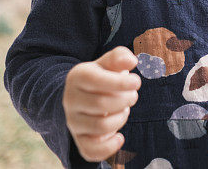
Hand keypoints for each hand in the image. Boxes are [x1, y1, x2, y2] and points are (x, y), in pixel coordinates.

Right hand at [62, 47, 140, 161]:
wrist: (82, 95)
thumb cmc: (103, 76)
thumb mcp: (108, 62)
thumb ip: (119, 57)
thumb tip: (131, 61)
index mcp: (78, 76)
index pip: (97, 81)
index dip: (121, 83)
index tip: (136, 81)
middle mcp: (71, 99)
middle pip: (102, 105)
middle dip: (125, 100)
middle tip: (132, 96)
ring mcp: (73, 121)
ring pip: (100, 126)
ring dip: (120, 119)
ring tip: (124, 110)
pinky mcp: (79, 139)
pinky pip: (91, 151)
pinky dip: (110, 146)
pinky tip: (120, 137)